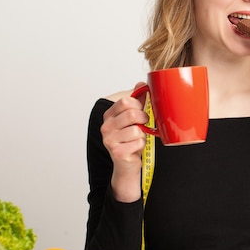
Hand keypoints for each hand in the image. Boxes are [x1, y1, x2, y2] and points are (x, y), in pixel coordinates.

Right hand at [100, 82, 148, 201]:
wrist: (126, 165)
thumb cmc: (130, 140)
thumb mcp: (134, 119)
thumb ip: (137, 101)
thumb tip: (141, 84)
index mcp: (109, 116)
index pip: (125, 101)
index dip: (138, 105)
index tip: (141, 111)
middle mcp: (106, 127)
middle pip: (131, 114)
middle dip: (143, 119)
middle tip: (143, 125)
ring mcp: (110, 140)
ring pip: (137, 130)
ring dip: (142, 135)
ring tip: (137, 139)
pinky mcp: (117, 152)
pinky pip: (138, 142)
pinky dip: (141, 145)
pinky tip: (135, 149)